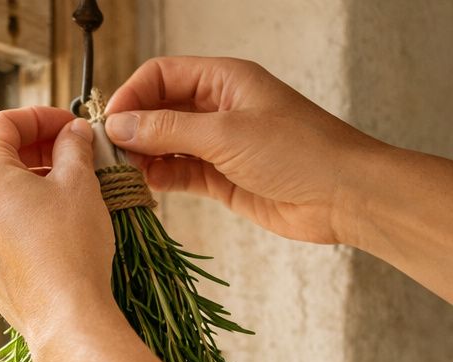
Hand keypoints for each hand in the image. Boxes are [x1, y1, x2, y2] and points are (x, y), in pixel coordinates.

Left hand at [0, 107, 116, 359]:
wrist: (65, 316)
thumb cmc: (71, 247)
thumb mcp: (79, 182)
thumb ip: (73, 147)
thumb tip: (73, 133)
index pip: (2, 125)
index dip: (39, 117)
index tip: (68, 125)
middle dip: (35, 150)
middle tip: (72, 153)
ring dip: (29, 184)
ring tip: (67, 190)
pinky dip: (21, 217)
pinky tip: (53, 225)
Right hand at [104, 57, 383, 244]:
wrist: (344, 196)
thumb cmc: (299, 152)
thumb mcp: (226, 134)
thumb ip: (168, 130)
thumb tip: (120, 125)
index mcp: (224, 79)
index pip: (162, 75)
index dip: (132, 95)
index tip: (109, 124)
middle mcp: (218, 107)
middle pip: (159, 109)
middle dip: (132, 128)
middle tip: (108, 154)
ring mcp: (219, 144)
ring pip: (165, 143)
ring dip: (142, 157)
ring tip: (122, 174)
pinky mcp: (222, 177)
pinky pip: (179, 172)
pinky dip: (159, 178)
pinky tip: (145, 187)